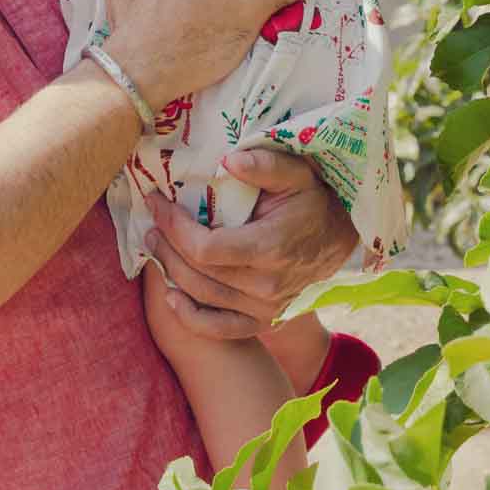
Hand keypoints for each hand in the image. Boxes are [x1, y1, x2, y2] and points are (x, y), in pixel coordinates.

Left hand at [143, 148, 356, 338]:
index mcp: (269, 248)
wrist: (340, 236)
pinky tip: (171, 298)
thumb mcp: (295, 172)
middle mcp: (266, 285)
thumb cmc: (312, 198)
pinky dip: (192, 318)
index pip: (205, 248)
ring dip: (171, 273)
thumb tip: (228, 160)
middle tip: (149, 224)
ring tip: (155, 247)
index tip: (156, 202)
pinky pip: (222, 329)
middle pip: (198, 273)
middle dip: (166, 246)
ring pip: (203, 297)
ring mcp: (266, 307)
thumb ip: (264, 165)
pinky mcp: (266, 319)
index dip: (174, 227)